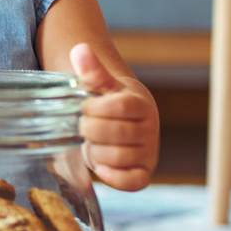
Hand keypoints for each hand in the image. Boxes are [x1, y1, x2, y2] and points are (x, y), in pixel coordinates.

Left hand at [71, 43, 159, 190]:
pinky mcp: (144, 174)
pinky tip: (100, 166)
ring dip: (96, 152)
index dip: (94, 109)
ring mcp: (149, 153)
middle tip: (84, 127)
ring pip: (117, 158)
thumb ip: (91, 70)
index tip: (84, 108)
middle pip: (116, 133)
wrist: (126, 124)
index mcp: (140, 104)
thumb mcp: (101, 87)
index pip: (118, 107)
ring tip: (93, 143)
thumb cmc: (110, 104)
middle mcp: (150, 129)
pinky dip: (112, 177)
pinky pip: (131, 182)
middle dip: (91, 130)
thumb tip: (79, 49)